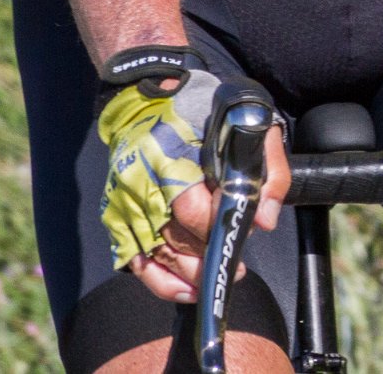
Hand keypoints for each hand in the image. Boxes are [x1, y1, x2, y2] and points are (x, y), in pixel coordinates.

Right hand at [128, 125, 289, 301]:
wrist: (150, 93)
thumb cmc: (203, 108)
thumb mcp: (246, 124)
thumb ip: (267, 169)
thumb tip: (265, 220)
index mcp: (170, 157)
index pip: (192, 210)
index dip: (219, 228)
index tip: (244, 232)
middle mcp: (140, 183)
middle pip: (173, 239)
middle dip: (207, 259)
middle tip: (237, 268)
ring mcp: (124, 200)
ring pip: (155, 254)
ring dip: (187, 275)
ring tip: (216, 281)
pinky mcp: (115, 212)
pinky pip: (133, 259)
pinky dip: (157, 280)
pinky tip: (184, 290)